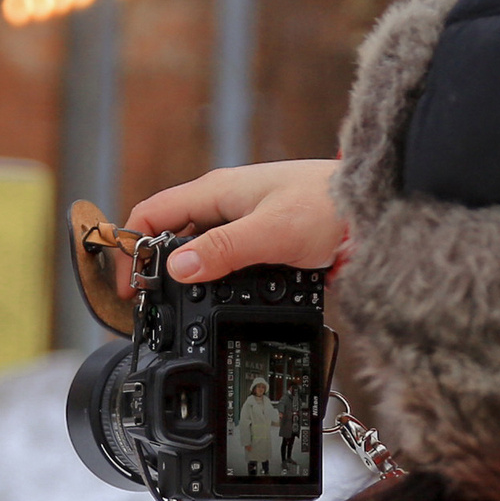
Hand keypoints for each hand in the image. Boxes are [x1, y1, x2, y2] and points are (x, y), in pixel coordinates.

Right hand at [123, 160, 344, 290]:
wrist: (370, 212)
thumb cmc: (327, 208)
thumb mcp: (270, 232)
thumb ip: (223, 250)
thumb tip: (178, 267)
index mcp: (216, 191)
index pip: (151, 213)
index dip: (131, 248)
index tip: (129, 287)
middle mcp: (225, 204)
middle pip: (171, 236)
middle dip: (156, 269)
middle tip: (153, 307)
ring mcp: (243, 223)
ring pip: (199, 251)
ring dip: (188, 278)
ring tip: (183, 310)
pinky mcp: (261, 242)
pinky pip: (226, 262)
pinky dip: (217, 281)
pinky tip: (221, 301)